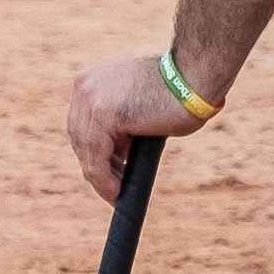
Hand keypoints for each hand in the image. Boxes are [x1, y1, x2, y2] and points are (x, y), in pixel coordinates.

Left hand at [66, 49, 206, 203]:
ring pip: (87, 152)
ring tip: (116, 195)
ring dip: (100, 179)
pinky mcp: (104, 115)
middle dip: (95, 166)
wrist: (194, 78)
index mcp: (90, 81)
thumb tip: (114, 156)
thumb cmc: (178, 93)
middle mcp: (85, 86)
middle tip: (113, 188)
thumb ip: (120, 125)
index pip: (81, 125)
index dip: (92, 153)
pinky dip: (105, 180)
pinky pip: (97, 159)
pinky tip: (117, 193)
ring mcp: (91, 99)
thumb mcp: (136, 106)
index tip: (108, 172)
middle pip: (79, 139)